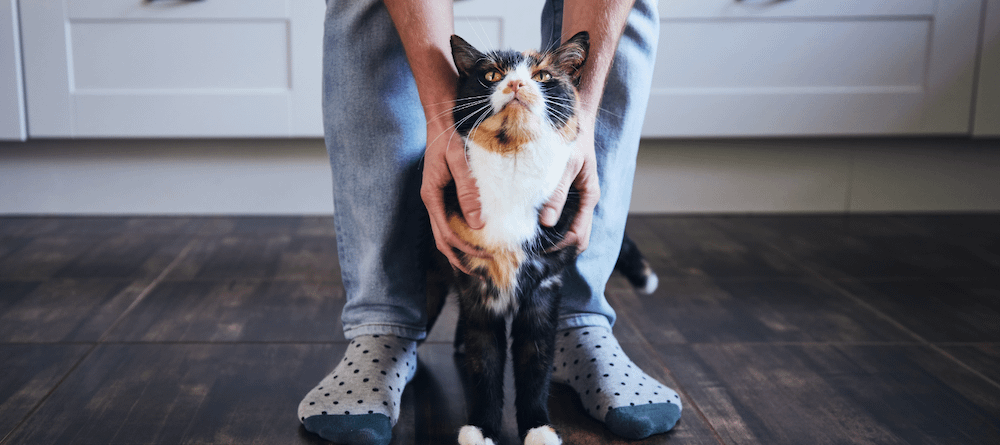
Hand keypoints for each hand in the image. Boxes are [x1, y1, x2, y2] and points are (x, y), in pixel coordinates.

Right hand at [420, 117, 489, 273]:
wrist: (440, 121)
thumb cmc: (449, 138)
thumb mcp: (459, 162)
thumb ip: (468, 190)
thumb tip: (477, 223)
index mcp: (431, 197)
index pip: (447, 234)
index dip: (466, 248)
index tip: (487, 255)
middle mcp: (431, 201)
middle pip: (442, 240)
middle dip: (461, 258)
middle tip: (483, 270)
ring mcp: (436, 199)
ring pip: (444, 233)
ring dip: (459, 249)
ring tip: (479, 260)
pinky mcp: (443, 194)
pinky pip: (450, 220)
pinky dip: (461, 234)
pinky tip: (475, 237)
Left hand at [539, 122, 600, 253]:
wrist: (574, 117)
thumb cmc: (571, 136)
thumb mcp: (564, 163)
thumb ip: (557, 192)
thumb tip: (547, 222)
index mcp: (589, 196)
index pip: (579, 235)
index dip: (561, 247)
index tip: (539, 250)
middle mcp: (584, 201)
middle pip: (575, 237)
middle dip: (556, 249)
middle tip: (530, 252)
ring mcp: (575, 198)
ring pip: (567, 229)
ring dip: (551, 238)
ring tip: (526, 241)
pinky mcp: (565, 193)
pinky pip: (558, 216)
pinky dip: (546, 224)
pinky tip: (528, 223)